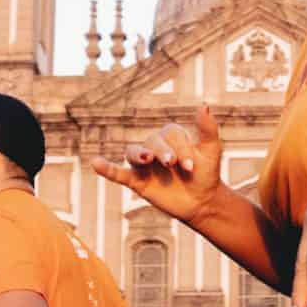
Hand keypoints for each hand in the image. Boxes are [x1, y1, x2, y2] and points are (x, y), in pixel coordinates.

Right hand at [91, 104, 224, 225]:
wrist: (202, 201)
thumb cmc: (206, 173)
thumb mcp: (211, 151)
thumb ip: (207, 129)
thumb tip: (204, 105)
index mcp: (171, 137)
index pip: (170, 135)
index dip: (180, 148)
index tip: (191, 166)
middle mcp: (155, 147)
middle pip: (151, 142)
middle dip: (161, 151)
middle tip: (172, 163)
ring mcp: (144, 164)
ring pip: (132, 153)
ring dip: (137, 154)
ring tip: (145, 159)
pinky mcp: (137, 181)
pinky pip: (118, 172)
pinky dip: (106, 168)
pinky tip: (94, 163)